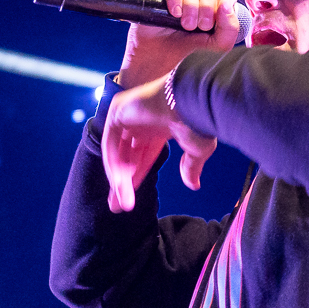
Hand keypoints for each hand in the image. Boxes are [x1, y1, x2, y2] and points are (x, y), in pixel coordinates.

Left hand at [101, 74, 217, 212]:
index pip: (142, 155)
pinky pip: (110, 144)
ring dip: (118, 178)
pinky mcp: (117, 111)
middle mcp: (141, 119)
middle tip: (117, 206)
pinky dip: (113, 164)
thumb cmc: (197, 121)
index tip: (129, 197)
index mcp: (159, 125)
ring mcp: (127, 113)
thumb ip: (191, 166)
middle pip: (126, 156)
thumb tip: (194, 186)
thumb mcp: (196, 149)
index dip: (136, 176)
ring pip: (117, 152)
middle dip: (121, 182)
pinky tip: (119, 184)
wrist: (190, 101)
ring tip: (120, 201)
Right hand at [118, 0, 243, 87]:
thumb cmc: (191, 50)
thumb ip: (230, 28)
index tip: (221, 14)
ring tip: (187, 26)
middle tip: (201, 27)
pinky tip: (175, 15)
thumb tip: (226, 6)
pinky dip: (175, 1)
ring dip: (191, 7)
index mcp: (216, 5)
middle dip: (207, 8)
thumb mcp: (218, 45)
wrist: (163, 60)